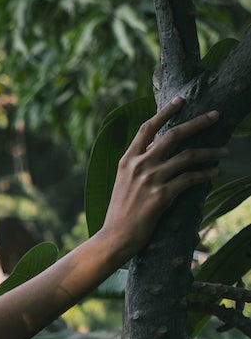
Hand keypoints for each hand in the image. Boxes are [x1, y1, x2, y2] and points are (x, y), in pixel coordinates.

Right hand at [99, 96, 226, 261]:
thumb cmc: (120, 214)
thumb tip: (154, 151)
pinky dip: (205, 175)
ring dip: (210, 152)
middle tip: (216, 115)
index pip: (148, 128)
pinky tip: (214, 173)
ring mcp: (151, 180)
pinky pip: (190, 179)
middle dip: (198, 122)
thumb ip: (137, 166)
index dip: (165, 111)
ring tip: (225, 151)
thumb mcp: (123, 183)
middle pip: (173, 135)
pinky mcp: (162, 196)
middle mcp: (139, 166)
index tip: (181, 100)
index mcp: (128, 160)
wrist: (114, 239)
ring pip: (187, 156)